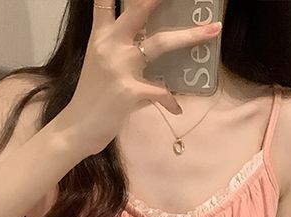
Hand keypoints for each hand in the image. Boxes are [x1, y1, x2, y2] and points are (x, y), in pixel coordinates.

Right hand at [62, 0, 222, 156]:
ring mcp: (120, 67)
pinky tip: (177, 108)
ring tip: (214, 30)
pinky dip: (171, 101)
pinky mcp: (130, 91)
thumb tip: (151, 53)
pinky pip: (161, 92)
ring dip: (190, 36)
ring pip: (161, 43)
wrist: (77, 129)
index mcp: (101, 37)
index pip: (106, 3)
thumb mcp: (102, 69)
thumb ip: (124, 56)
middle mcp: (110, 46)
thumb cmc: (92, 99)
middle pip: (139, 10)